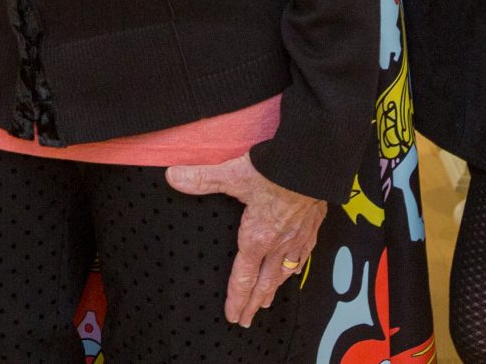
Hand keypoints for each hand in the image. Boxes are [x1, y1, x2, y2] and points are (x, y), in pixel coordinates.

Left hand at [166, 155, 325, 326]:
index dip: (237, 298)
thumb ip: (202, 178)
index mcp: (257, 237)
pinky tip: (293, 272)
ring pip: (284, 273)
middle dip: (253, 304)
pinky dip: (295, 270)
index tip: (233, 315)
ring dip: (273, 290)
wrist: (313, 164)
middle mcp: (278, 244)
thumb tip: (173, 177)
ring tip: (266, 303)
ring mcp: (297, 239)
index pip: (243, 276)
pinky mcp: (312, 228)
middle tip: (246, 320)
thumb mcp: (233, 174)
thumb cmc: (276, 171)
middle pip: (264, 282)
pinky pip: (303, 257)